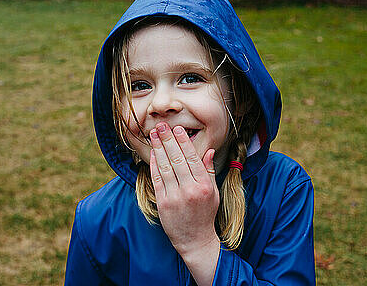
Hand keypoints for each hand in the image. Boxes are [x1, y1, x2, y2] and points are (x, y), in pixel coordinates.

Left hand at [149, 122, 219, 271]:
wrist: (195, 240)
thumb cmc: (205, 214)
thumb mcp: (213, 193)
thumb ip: (208, 171)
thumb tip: (209, 151)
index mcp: (204, 185)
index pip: (192, 158)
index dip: (183, 142)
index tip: (177, 129)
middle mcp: (190, 190)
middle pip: (176, 159)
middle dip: (168, 140)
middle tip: (161, 126)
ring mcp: (175, 197)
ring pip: (165, 166)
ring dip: (158, 148)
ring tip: (153, 134)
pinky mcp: (163, 203)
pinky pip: (157, 179)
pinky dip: (153, 164)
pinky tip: (152, 153)